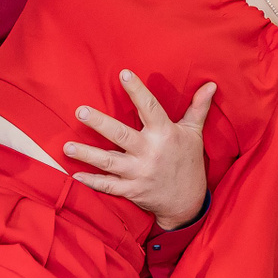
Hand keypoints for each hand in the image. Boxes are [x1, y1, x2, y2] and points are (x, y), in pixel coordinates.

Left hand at [63, 72, 214, 228]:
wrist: (188, 203)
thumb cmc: (189, 162)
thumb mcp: (194, 134)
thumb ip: (198, 109)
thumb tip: (211, 85)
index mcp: (164, 134)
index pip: (149, 107)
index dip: (137, 90)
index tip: (123, 74)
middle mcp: (150, 152)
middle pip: (121, 135)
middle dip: (99, 123)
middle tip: (80, 111)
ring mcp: (139, 173)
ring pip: (109, 162)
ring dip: (86, 155)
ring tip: (66, 147)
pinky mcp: (132, 190)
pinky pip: (108, 186)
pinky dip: (92, 182)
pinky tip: (75, 175)